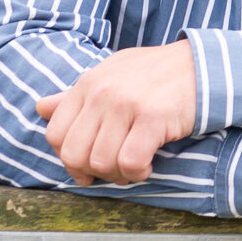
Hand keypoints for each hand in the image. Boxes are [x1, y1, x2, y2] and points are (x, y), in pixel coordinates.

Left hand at [35, 42, 199, 184]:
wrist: (200, 65)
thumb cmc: (154, 74)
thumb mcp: (110, 75)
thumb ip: (75, 96)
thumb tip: (41, 108)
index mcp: (87, 84)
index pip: (55, 134)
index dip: (68, 159)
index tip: (87, 167)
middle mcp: (101, 93)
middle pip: (74, 154)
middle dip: (90, 172)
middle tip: (112, 170)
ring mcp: (126, 104)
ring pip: (101, 162)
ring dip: (117, 175)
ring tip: (133, 167)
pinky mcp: (153, 118)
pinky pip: (130, 162)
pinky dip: (136, 173)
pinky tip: (147, 165)